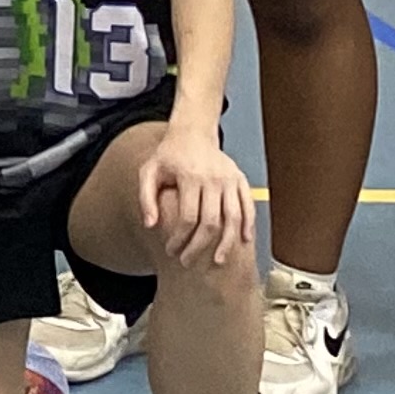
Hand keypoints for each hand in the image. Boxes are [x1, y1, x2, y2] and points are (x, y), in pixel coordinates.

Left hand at [135, 118, 250, 268]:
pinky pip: (248, 206)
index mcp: (190, 176)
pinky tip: (244, 241)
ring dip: (227, 243)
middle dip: (200, 246)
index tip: (171, 250)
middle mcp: (213, 178)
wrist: (192, 133)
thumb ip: (146, 197)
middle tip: (188, 261)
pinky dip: (249, 225)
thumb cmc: (169, 155)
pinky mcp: (240, 179)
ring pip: (234, 218)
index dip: (179, 238)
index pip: (188, 217)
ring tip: (218, 260)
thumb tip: (150, 225)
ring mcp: (230, 179)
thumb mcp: (149, 171)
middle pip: (211, 222)